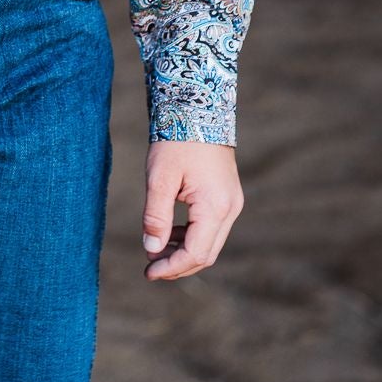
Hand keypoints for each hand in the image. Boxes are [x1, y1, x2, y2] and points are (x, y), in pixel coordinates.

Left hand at [141, 139, 243, 280]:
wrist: (198, 109)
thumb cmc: (176, 141)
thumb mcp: (159, 178)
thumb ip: (156, 216)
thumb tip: (151, 250)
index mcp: (215, 207)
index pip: (196, 254)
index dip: (172, 268)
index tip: (148, 272)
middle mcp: (230, 209)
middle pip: (206, 254)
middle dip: (178, 265)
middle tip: (150, 268)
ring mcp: (232, 203)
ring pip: (210, 243)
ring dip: (184, 252)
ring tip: (155, 250)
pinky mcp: (228, 197)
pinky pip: (212, 228)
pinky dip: (192, 236)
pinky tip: (171, 233)